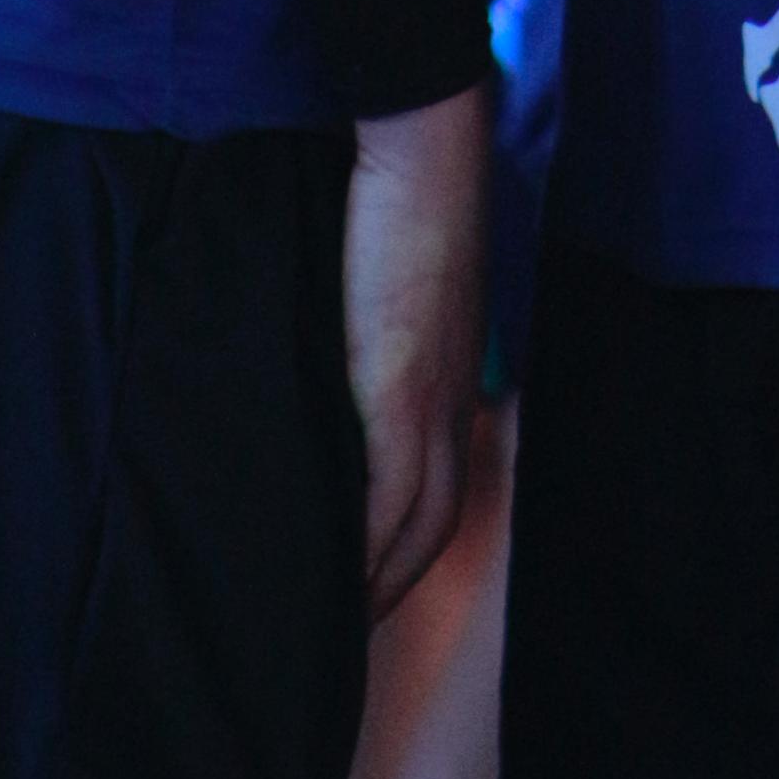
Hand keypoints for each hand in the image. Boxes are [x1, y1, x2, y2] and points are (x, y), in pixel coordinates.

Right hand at [345, 81, 490, 620]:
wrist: (425, 147)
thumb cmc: (400, 196)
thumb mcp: (390, 281)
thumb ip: (371, 326)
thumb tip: (331, 354)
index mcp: (452, 374)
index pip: (438, 484)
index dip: (405, 540)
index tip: (366, 580)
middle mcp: (454, 401)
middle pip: (434, 524)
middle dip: (391, 583)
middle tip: (339, 631)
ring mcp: (434, 401)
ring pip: (415, 525)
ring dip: (375, 582)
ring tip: (323, 625)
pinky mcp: (401, 392)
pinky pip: (385, 496)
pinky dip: (361, 549)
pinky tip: (327, 582)